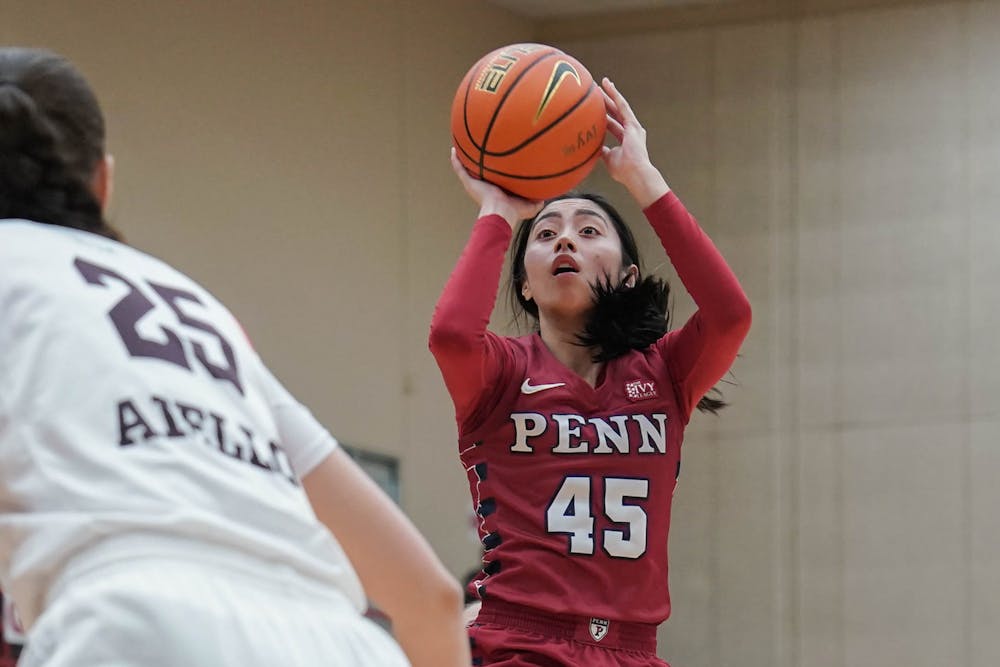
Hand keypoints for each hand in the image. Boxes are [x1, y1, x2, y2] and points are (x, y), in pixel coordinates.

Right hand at [450, 148, 542, 227]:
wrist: (500, 213)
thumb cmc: (515, 211)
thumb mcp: (531, 206)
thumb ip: (539, 200)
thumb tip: (547, 196)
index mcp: (498, 189)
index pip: (497, 177)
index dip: (498, 169)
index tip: (500, 159)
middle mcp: (485, 185)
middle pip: (481, 170)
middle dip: (481, 161)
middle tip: (481, 148)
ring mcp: (476, 183)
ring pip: (468, 168)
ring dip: (465, 158)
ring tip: (463, 145)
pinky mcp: (469, 182)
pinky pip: (460, 168)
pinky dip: (456, 160)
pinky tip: (453, 149)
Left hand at [600, 78, 669, 207]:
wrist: (635, 174)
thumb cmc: (624, 171)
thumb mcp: (609, 159)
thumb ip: (602, 151)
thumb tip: (593, 147)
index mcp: (625, 138)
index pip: (612, 123)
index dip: (604, 115)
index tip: (595, 107)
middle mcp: (631, 130)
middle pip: (615, 112)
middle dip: (606, 100)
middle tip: (597, 89)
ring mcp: (633, 127)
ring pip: (619, 106)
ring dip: (611, 94)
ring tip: (603, 82)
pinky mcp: (633, 125)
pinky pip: (623, 107)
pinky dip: (616, 96)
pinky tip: (609, 87)